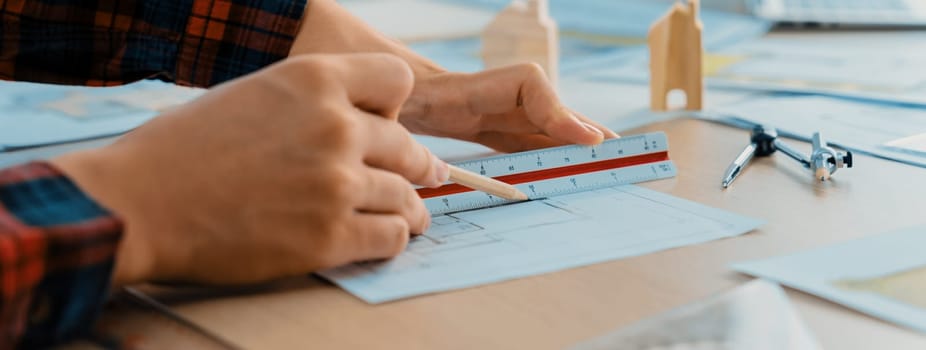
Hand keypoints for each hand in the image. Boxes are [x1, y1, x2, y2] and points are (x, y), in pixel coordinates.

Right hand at [51, 54, 449, 285]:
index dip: (395, 105)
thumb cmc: (184, 149)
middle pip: (408, 146)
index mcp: (314, 80)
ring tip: (413, 214)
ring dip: (409, 208)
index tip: (389, 125)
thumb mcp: (254, 95)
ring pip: (405, 196)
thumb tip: (357, 124)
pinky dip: (391, 239)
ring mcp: (336, 183)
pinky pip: (390, 237)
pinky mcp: (329, 237)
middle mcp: (336, 127)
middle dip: (416, 164)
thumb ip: (310, 104)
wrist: (140, 204)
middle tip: (427, 175)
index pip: (397, 81)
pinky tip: (384, 237)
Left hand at [289, 0, 616, 151]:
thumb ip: (385, 111)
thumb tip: (396, 144)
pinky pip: (500, 132)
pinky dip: (527, 146)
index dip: (555, 109)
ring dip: (555, 139)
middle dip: (571, 127)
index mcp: (450, 89)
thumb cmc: (332, 60)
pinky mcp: (450, 117)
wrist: (309, 45)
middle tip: (607, 152)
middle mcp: (464, 96)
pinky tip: (544, 163)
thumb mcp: (361, 88)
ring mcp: (461, 104)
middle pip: (534, 107)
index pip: (523, 87)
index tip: (580, 136)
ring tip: (592, 157)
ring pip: (522, 120)